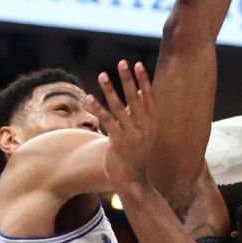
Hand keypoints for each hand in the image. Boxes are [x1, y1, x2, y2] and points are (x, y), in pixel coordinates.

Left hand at [86, 60, 155, 189]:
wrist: (134, 180)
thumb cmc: (136, 154)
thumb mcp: (144, 133)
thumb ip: (140, 113)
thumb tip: (138, 91)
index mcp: (151, 123)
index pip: (149, 97)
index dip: (143, 80)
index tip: (137, 64)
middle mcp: (143, 126)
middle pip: (135, 98)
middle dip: (128, 79)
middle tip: (122, 62)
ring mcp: (131, 134)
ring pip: (119, 107)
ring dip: (110, 89)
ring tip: (102, 75)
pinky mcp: (118, 141)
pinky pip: (107, 121)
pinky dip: (98, 108)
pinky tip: (90, 97)